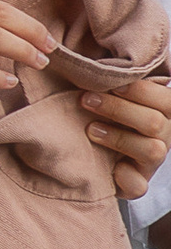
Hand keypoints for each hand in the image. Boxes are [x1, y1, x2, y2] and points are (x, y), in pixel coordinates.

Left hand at [79, 75, 170, 201]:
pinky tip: (109, 169)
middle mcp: (165, 136)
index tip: (110, 83)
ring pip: (152, 150)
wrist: (96, 156)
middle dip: (119, 110)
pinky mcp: (138, 185)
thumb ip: (116, 82)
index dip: (139, 90)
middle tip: (86, 100)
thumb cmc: (106, 115)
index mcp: (165, 111)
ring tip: (90, 129)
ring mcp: (153, 162)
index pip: (166, 99)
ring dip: (119, 138)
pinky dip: (124, 177)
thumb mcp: (115, 96)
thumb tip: (99, 63)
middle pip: (155, 122)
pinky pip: (138, 185)